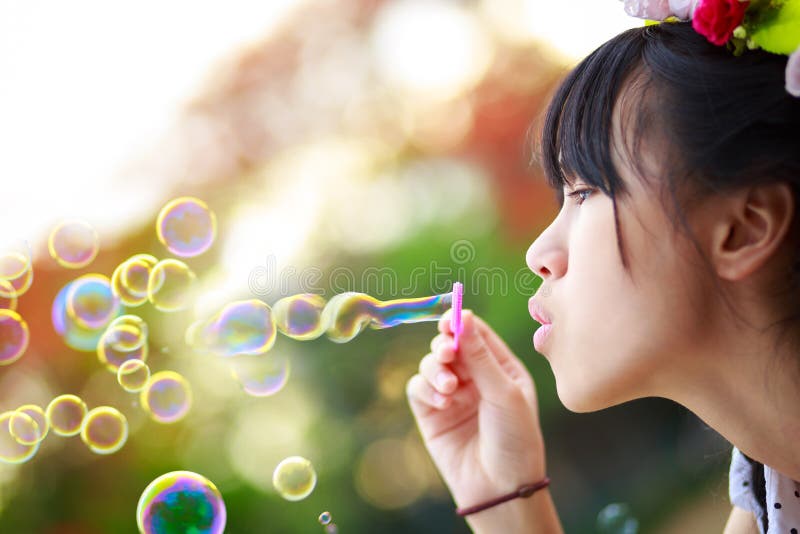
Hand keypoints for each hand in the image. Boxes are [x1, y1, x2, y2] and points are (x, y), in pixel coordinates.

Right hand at [406, 309, 547, 509]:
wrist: (500, 488)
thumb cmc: (514, 439)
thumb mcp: (504, 392)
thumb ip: (480, 355)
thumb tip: (463, 315)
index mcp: (500, 368)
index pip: (476, 333)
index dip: (460, 322)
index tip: (449, 320)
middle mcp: (474, 378)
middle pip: (449, 345)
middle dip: (444, 345)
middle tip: (446, 352)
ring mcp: (451, 395)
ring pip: (430, 364)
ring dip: (435, 370)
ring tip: (449, 389)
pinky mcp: (430, 413)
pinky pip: (417, 388)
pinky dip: (425, 389)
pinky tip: (442, 402)